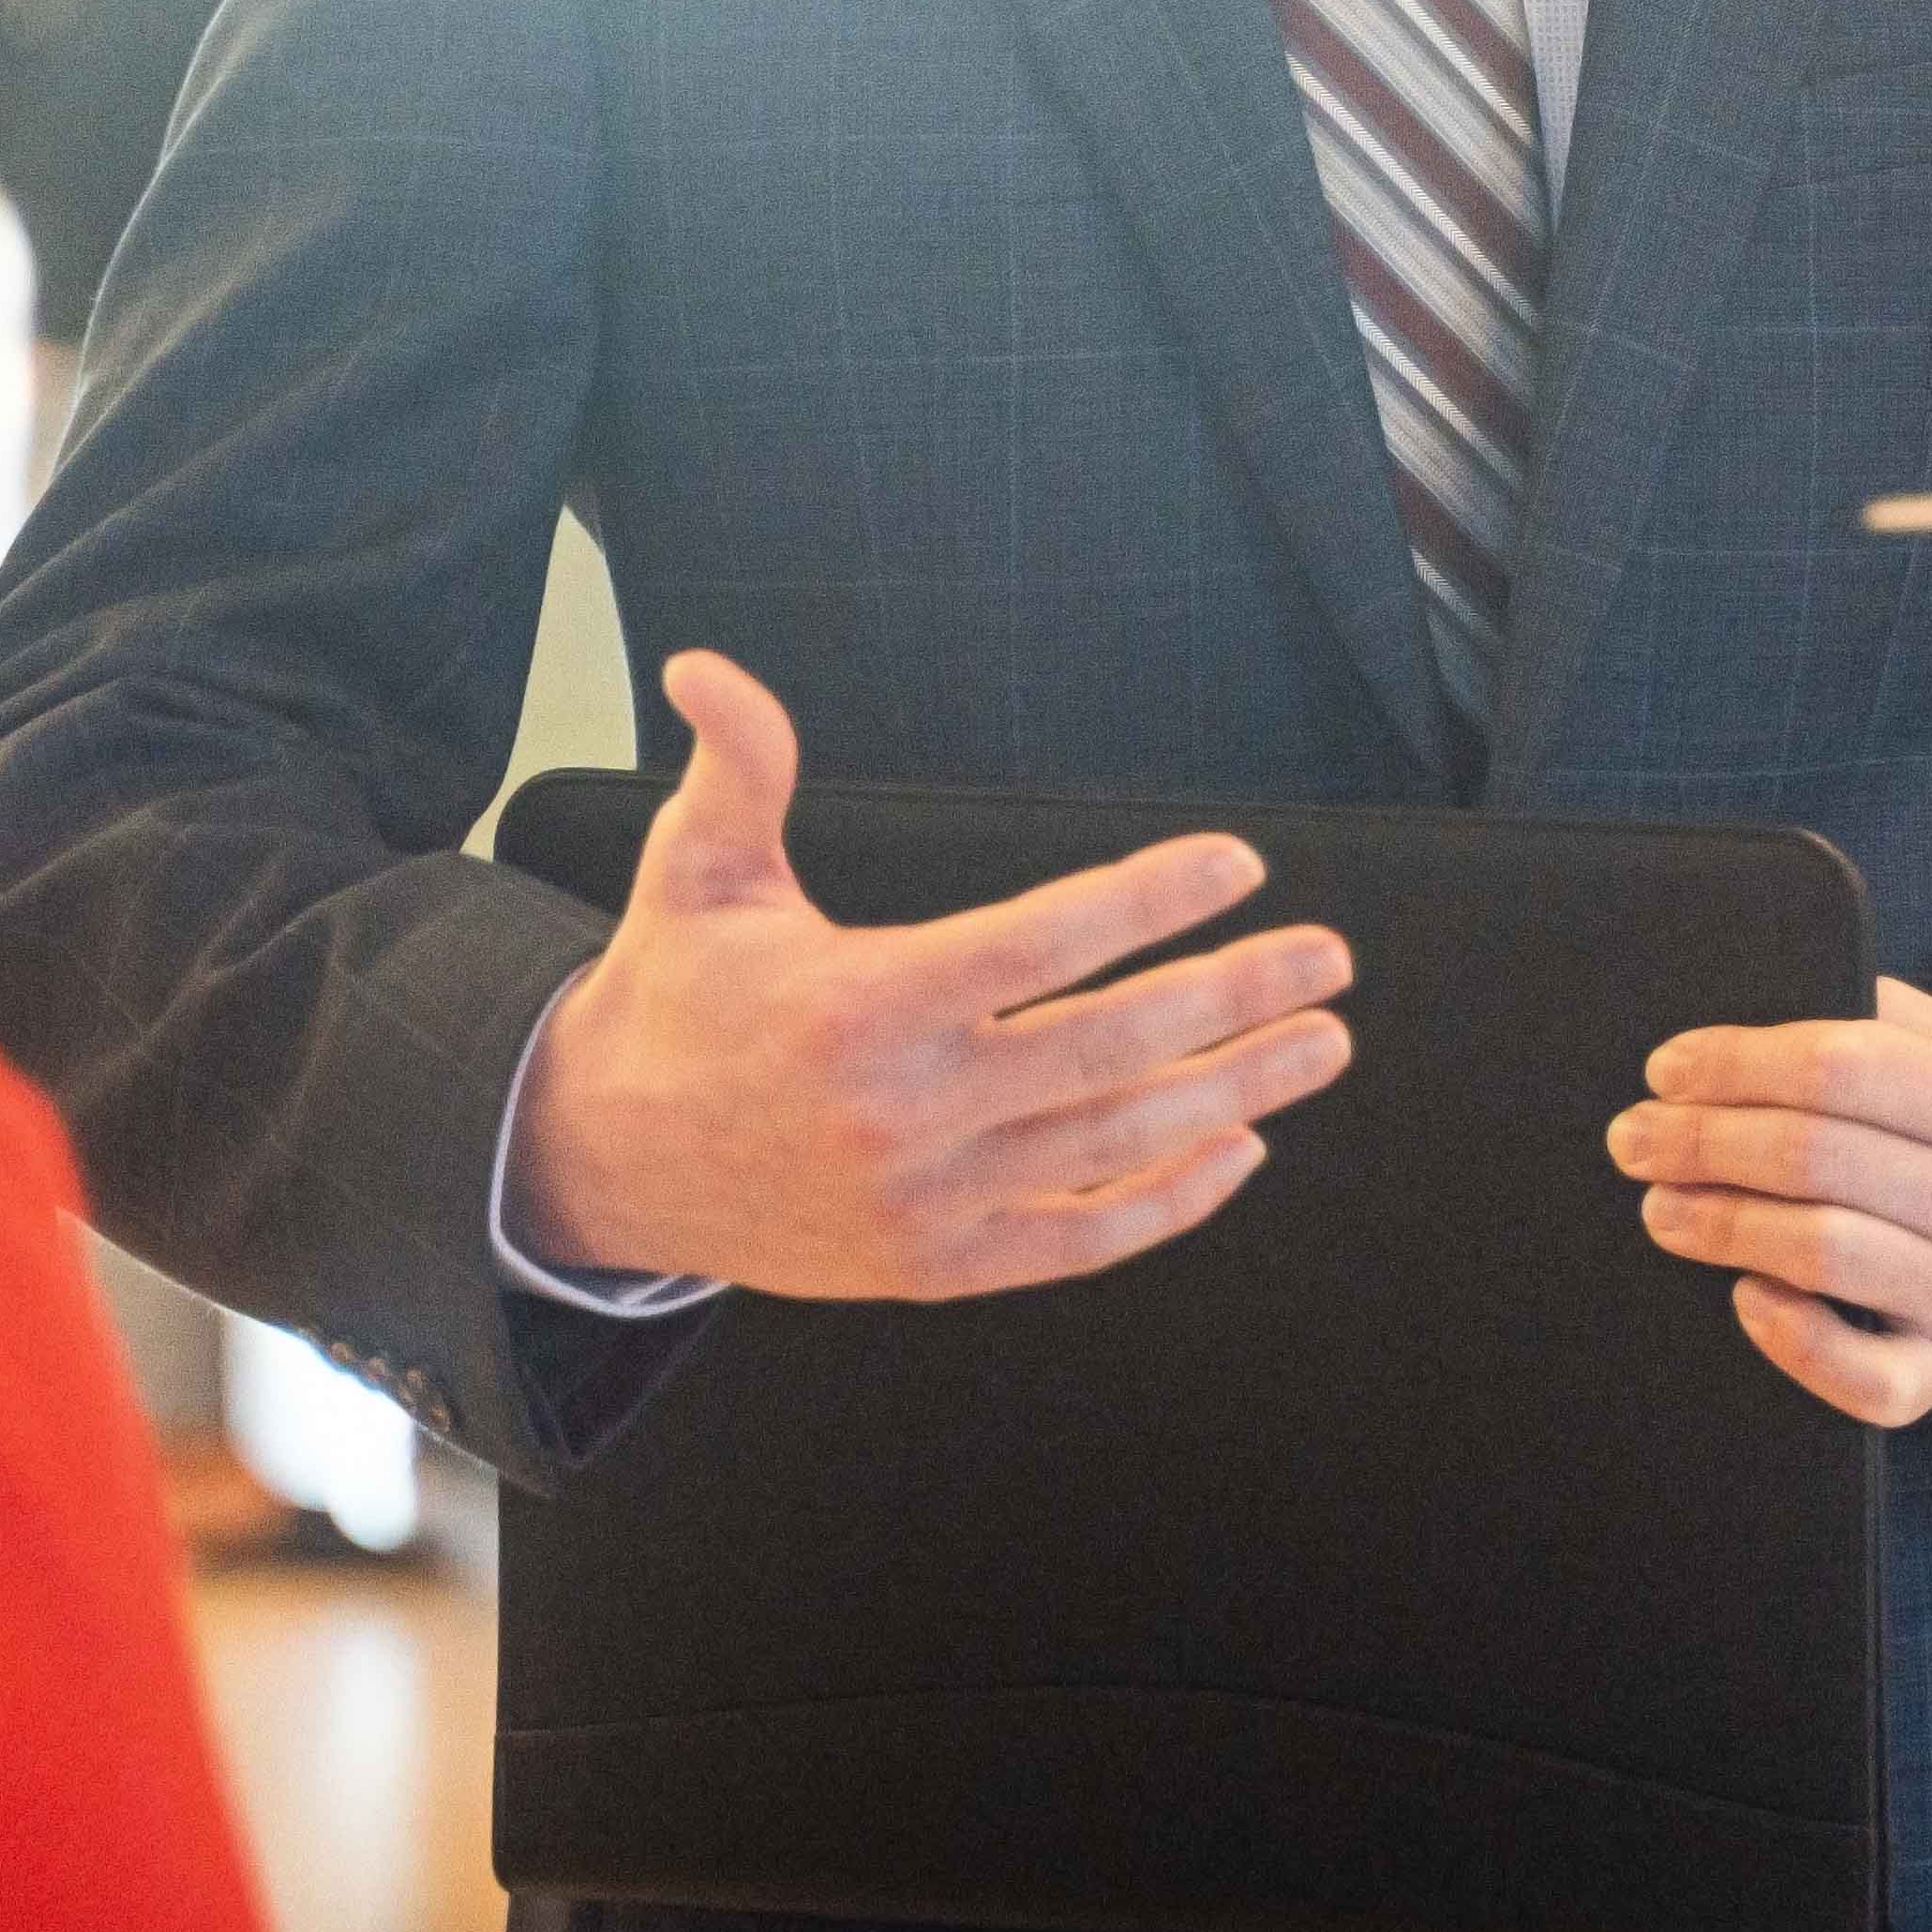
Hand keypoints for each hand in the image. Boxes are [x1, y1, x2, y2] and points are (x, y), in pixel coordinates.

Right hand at [510, 652, 1354, 1299]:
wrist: (602, 1161)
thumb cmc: (676, 997)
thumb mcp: (694, 870)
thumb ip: (737, 765)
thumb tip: (706, 666)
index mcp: (859, 1004)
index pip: (1038, 945)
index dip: (1148, 903)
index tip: (1237, 864)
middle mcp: (902, 1110)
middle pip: (1106, 1049)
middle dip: (1235, 997)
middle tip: (1329, 957)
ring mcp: (926, 1199)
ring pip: (1113, 1145)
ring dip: (1235, 1093)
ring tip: (1320, 1041)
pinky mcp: (934, 1265)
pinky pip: (1078, 1238)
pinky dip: (1167, 1202)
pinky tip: (1237, 1148)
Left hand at [1612, 979, 1931, 1424]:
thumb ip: (1898, 1021)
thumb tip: (1777, 994)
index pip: (1843, 1067)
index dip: (1739, 1062)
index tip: (1670, 1065)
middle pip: (1816, 1160)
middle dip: (1702, 1141)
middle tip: (1635, 1135)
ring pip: (1824, 1258)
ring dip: (1720, 1227)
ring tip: (1660, 1205)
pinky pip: (1866, 1381)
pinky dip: (1793, 1342)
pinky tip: (1746, 1297)